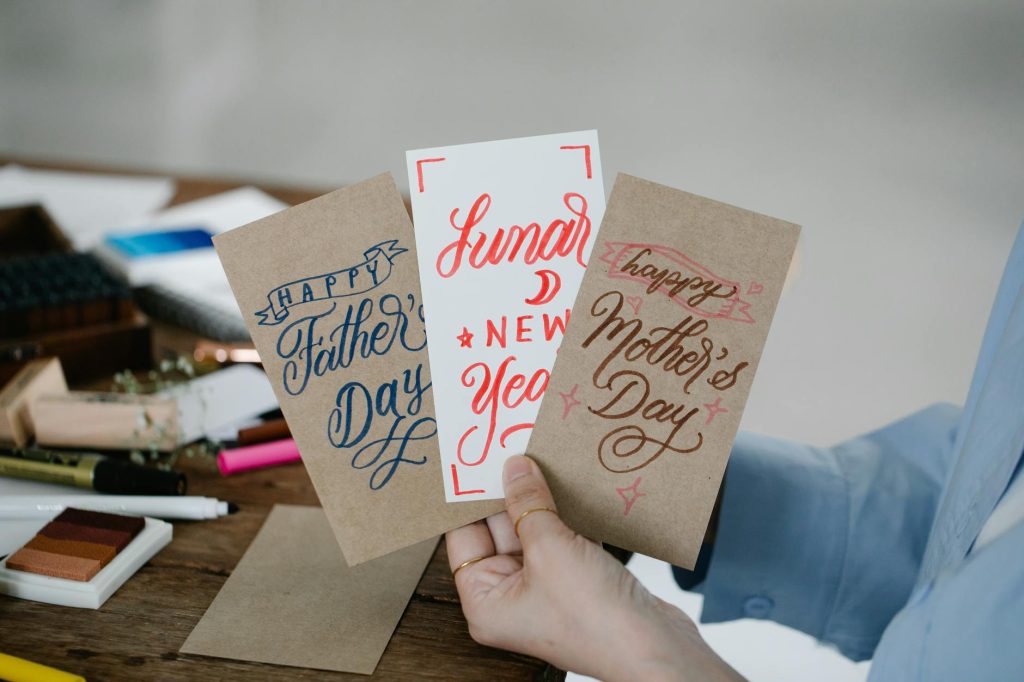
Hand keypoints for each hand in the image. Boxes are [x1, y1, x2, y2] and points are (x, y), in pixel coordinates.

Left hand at [446, 455, 743, 681]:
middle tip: (515, 448)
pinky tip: (575, 484)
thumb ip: (528, 503)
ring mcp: (546, 590)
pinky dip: (570, 514)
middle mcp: (511, 599)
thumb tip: (513, 467)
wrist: (654, 647)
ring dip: (544, 500)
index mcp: (486, 602)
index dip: (470, 500)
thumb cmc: (592, 616)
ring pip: (535, 531)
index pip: (465, 539)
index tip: (475, 461)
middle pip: (501, 532)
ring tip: (545, 458)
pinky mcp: (578, 583)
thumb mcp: (550, 548)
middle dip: (511, 493)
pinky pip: (564, 539)